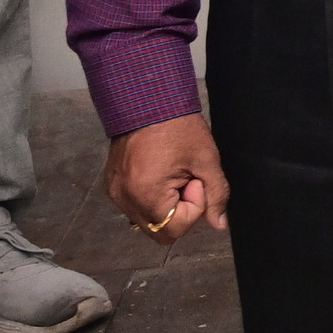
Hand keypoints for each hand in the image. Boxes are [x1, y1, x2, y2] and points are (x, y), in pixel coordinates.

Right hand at [106, 115, 229, 242]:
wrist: (147, 102)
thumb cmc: (179, 129)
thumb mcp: (206, 160)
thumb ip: (216, 194)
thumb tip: (219, 224)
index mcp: (145, 195)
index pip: (175, 228)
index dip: (194, 208)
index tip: (195, 180)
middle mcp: (124, 200)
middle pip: (159, 230)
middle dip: (180, 211)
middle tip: (186, 180)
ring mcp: (115, 193)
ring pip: (147, 220)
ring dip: (166, 205)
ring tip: (173, 175)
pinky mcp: (112, 186)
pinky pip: (135, 207)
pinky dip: (152, 198)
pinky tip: (160, 174)